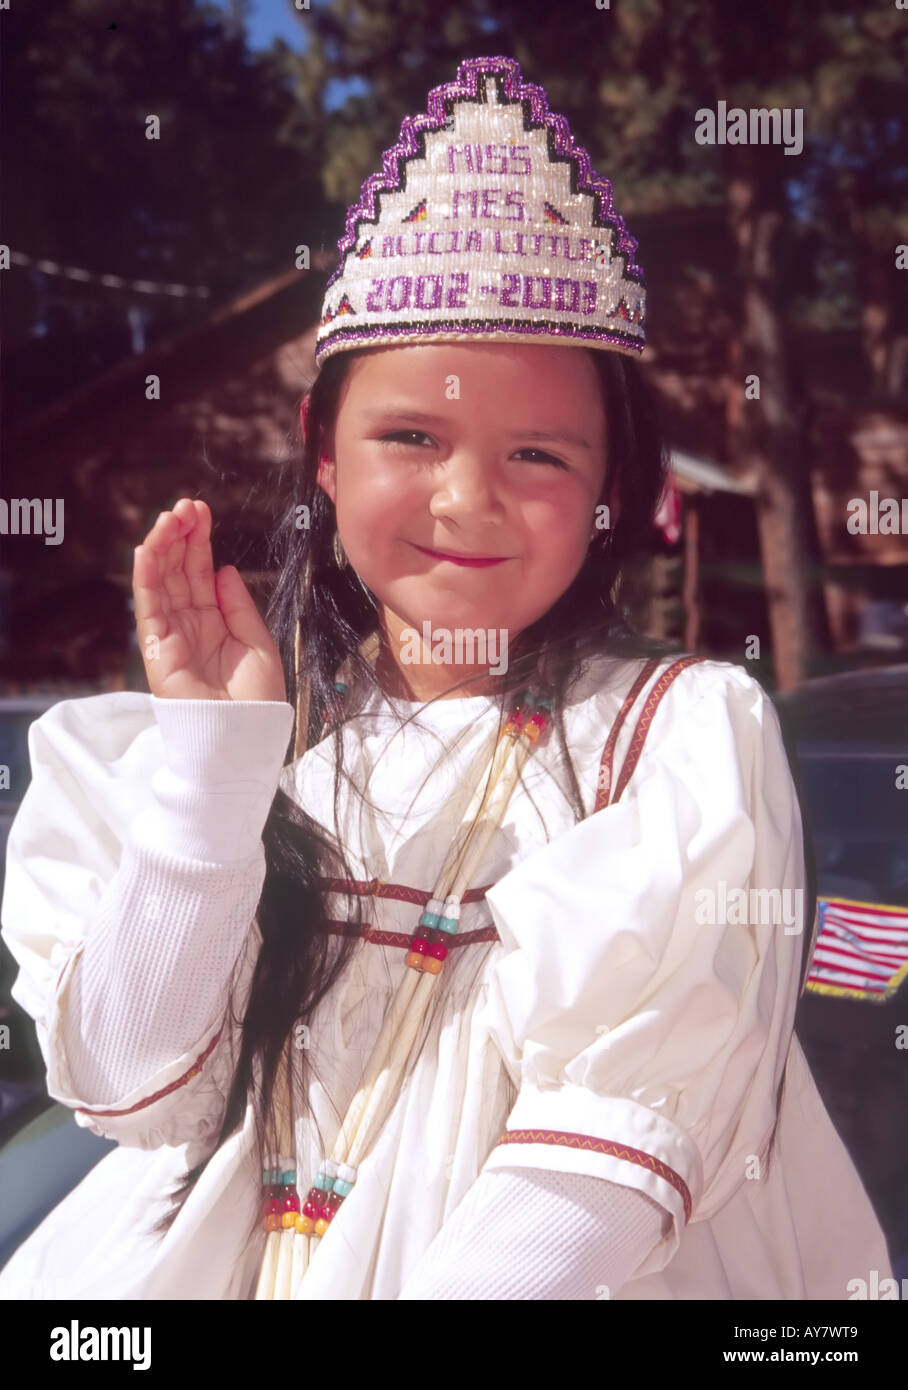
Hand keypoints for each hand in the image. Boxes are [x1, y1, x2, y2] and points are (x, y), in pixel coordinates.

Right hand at [133, 498, 286, 702]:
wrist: (243, 738)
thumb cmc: (256, 700)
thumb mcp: (258, 643)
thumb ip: (238, 606)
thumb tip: (224, 569)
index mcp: (214, 622)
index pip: (200, 572)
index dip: (199, 542)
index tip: (202, 513)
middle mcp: (189, 624)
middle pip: (178, 571)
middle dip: (180, 536)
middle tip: (186, 505)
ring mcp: (171, 635)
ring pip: (160, 582)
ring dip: (162, 547)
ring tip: (170, 517)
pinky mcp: (156, 650)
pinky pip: (148, 608)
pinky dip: (146, 578)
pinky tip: (148, 550)